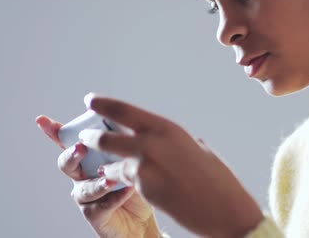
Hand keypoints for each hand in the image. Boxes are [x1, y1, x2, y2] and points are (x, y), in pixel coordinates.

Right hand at [36, 115, 162, 237]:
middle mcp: (82, 175)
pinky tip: (127, 190)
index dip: (53, 132)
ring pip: (84, 188)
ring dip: (97, 182)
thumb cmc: (136, 183)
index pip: (68, 142)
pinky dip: (114, 197)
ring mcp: (86, 196)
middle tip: (82, 147)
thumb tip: (123, 118)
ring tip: (111, 179)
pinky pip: (100, 205)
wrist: (143, 217)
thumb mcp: (133, 156)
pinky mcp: (94, 214)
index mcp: (88, 158)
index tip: (42, 120)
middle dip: (72, 155)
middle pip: (67, 164)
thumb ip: (123, 141)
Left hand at [79, 93, 264, 237]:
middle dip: (92, 137)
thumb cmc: (215, 178)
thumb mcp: (195, 148)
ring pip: (112, 163)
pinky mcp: (142, 189)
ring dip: (108, 166)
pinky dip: (121, 182)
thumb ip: (172, 142)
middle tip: (85, 136)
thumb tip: (160, 140)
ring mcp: (144, 167)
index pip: (125, 111)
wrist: (223, 208)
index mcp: (166, 128)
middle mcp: (151, 143)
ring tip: (106, 167)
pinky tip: (123, 184)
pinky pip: (123, 182)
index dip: (104, 104)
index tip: (90, 100)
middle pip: (107, 137)